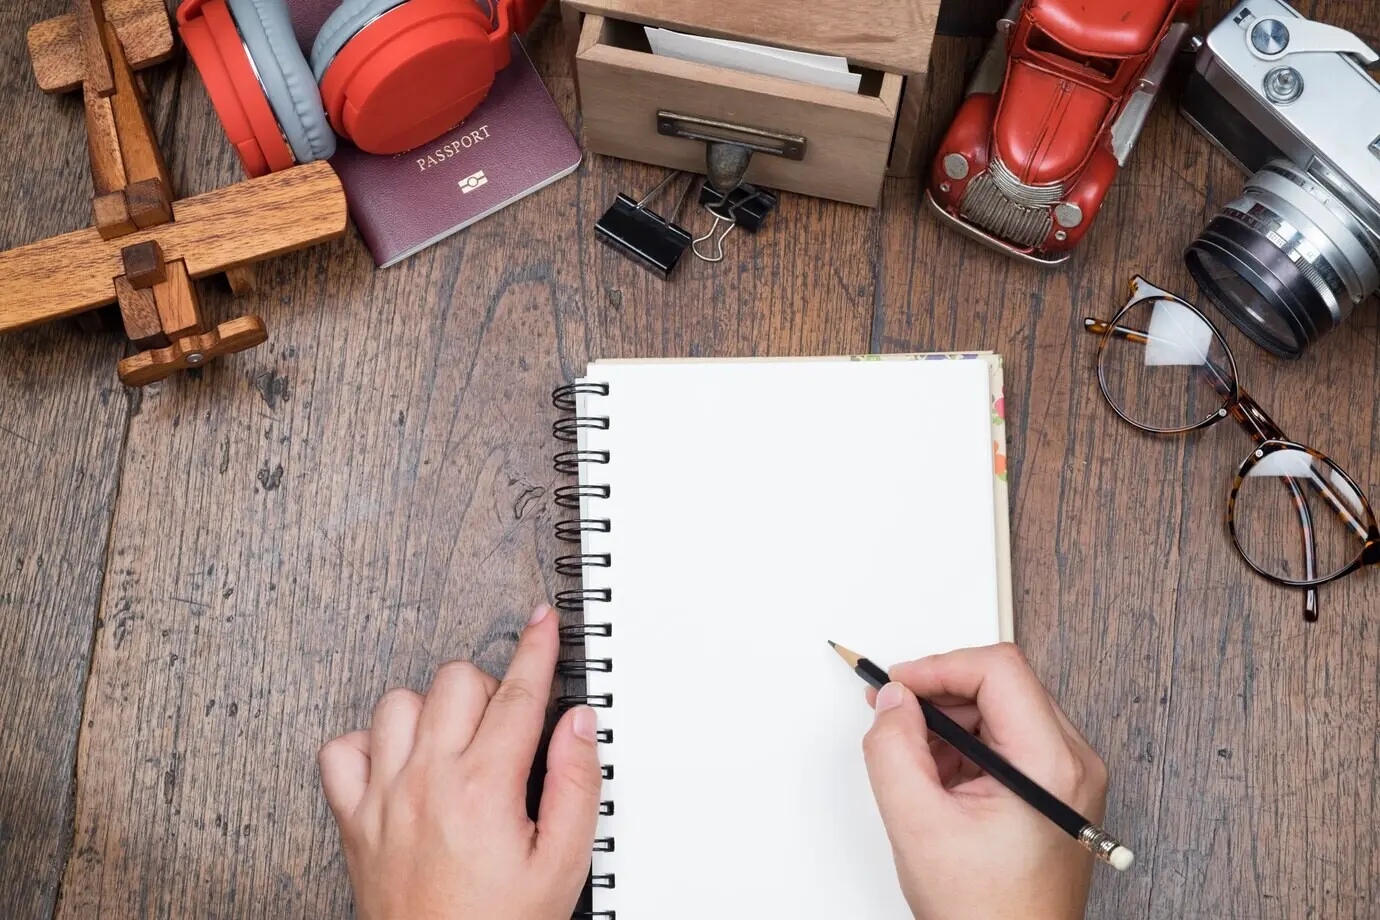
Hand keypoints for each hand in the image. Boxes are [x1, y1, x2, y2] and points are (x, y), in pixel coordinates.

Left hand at [318, 604, 601, 919]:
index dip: (537, 649)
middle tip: (507, 726)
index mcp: (485, 788)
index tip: (544, 623)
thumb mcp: (564, 864)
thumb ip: (578, 786)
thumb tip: (579, 724)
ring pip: (398, 702)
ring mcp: (384, 797)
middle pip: (456, 681)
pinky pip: (341, 750)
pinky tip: (400, 763)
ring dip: (431, 710)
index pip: (518, 694)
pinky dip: (369, 745)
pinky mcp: (353, 819)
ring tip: (456, 743)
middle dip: (490, 687)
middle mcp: (428, 781)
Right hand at [862, 644, 1107, 919]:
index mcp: (1050, 765)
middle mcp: (1074, 763)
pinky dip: (968, 745)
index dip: (939, 666)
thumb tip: (892, 700)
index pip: (998, 670)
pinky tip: (939, 777)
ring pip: (1004, 709)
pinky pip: (1010, 739)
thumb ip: (894, 748)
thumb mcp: (917, 823)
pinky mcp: (1059, 789)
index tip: (898, 683)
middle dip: (941, 691)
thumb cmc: (985, 913)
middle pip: (1003, 684)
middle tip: (894, 710)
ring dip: (952, 720)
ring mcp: (1070, 777)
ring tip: (915, 756)